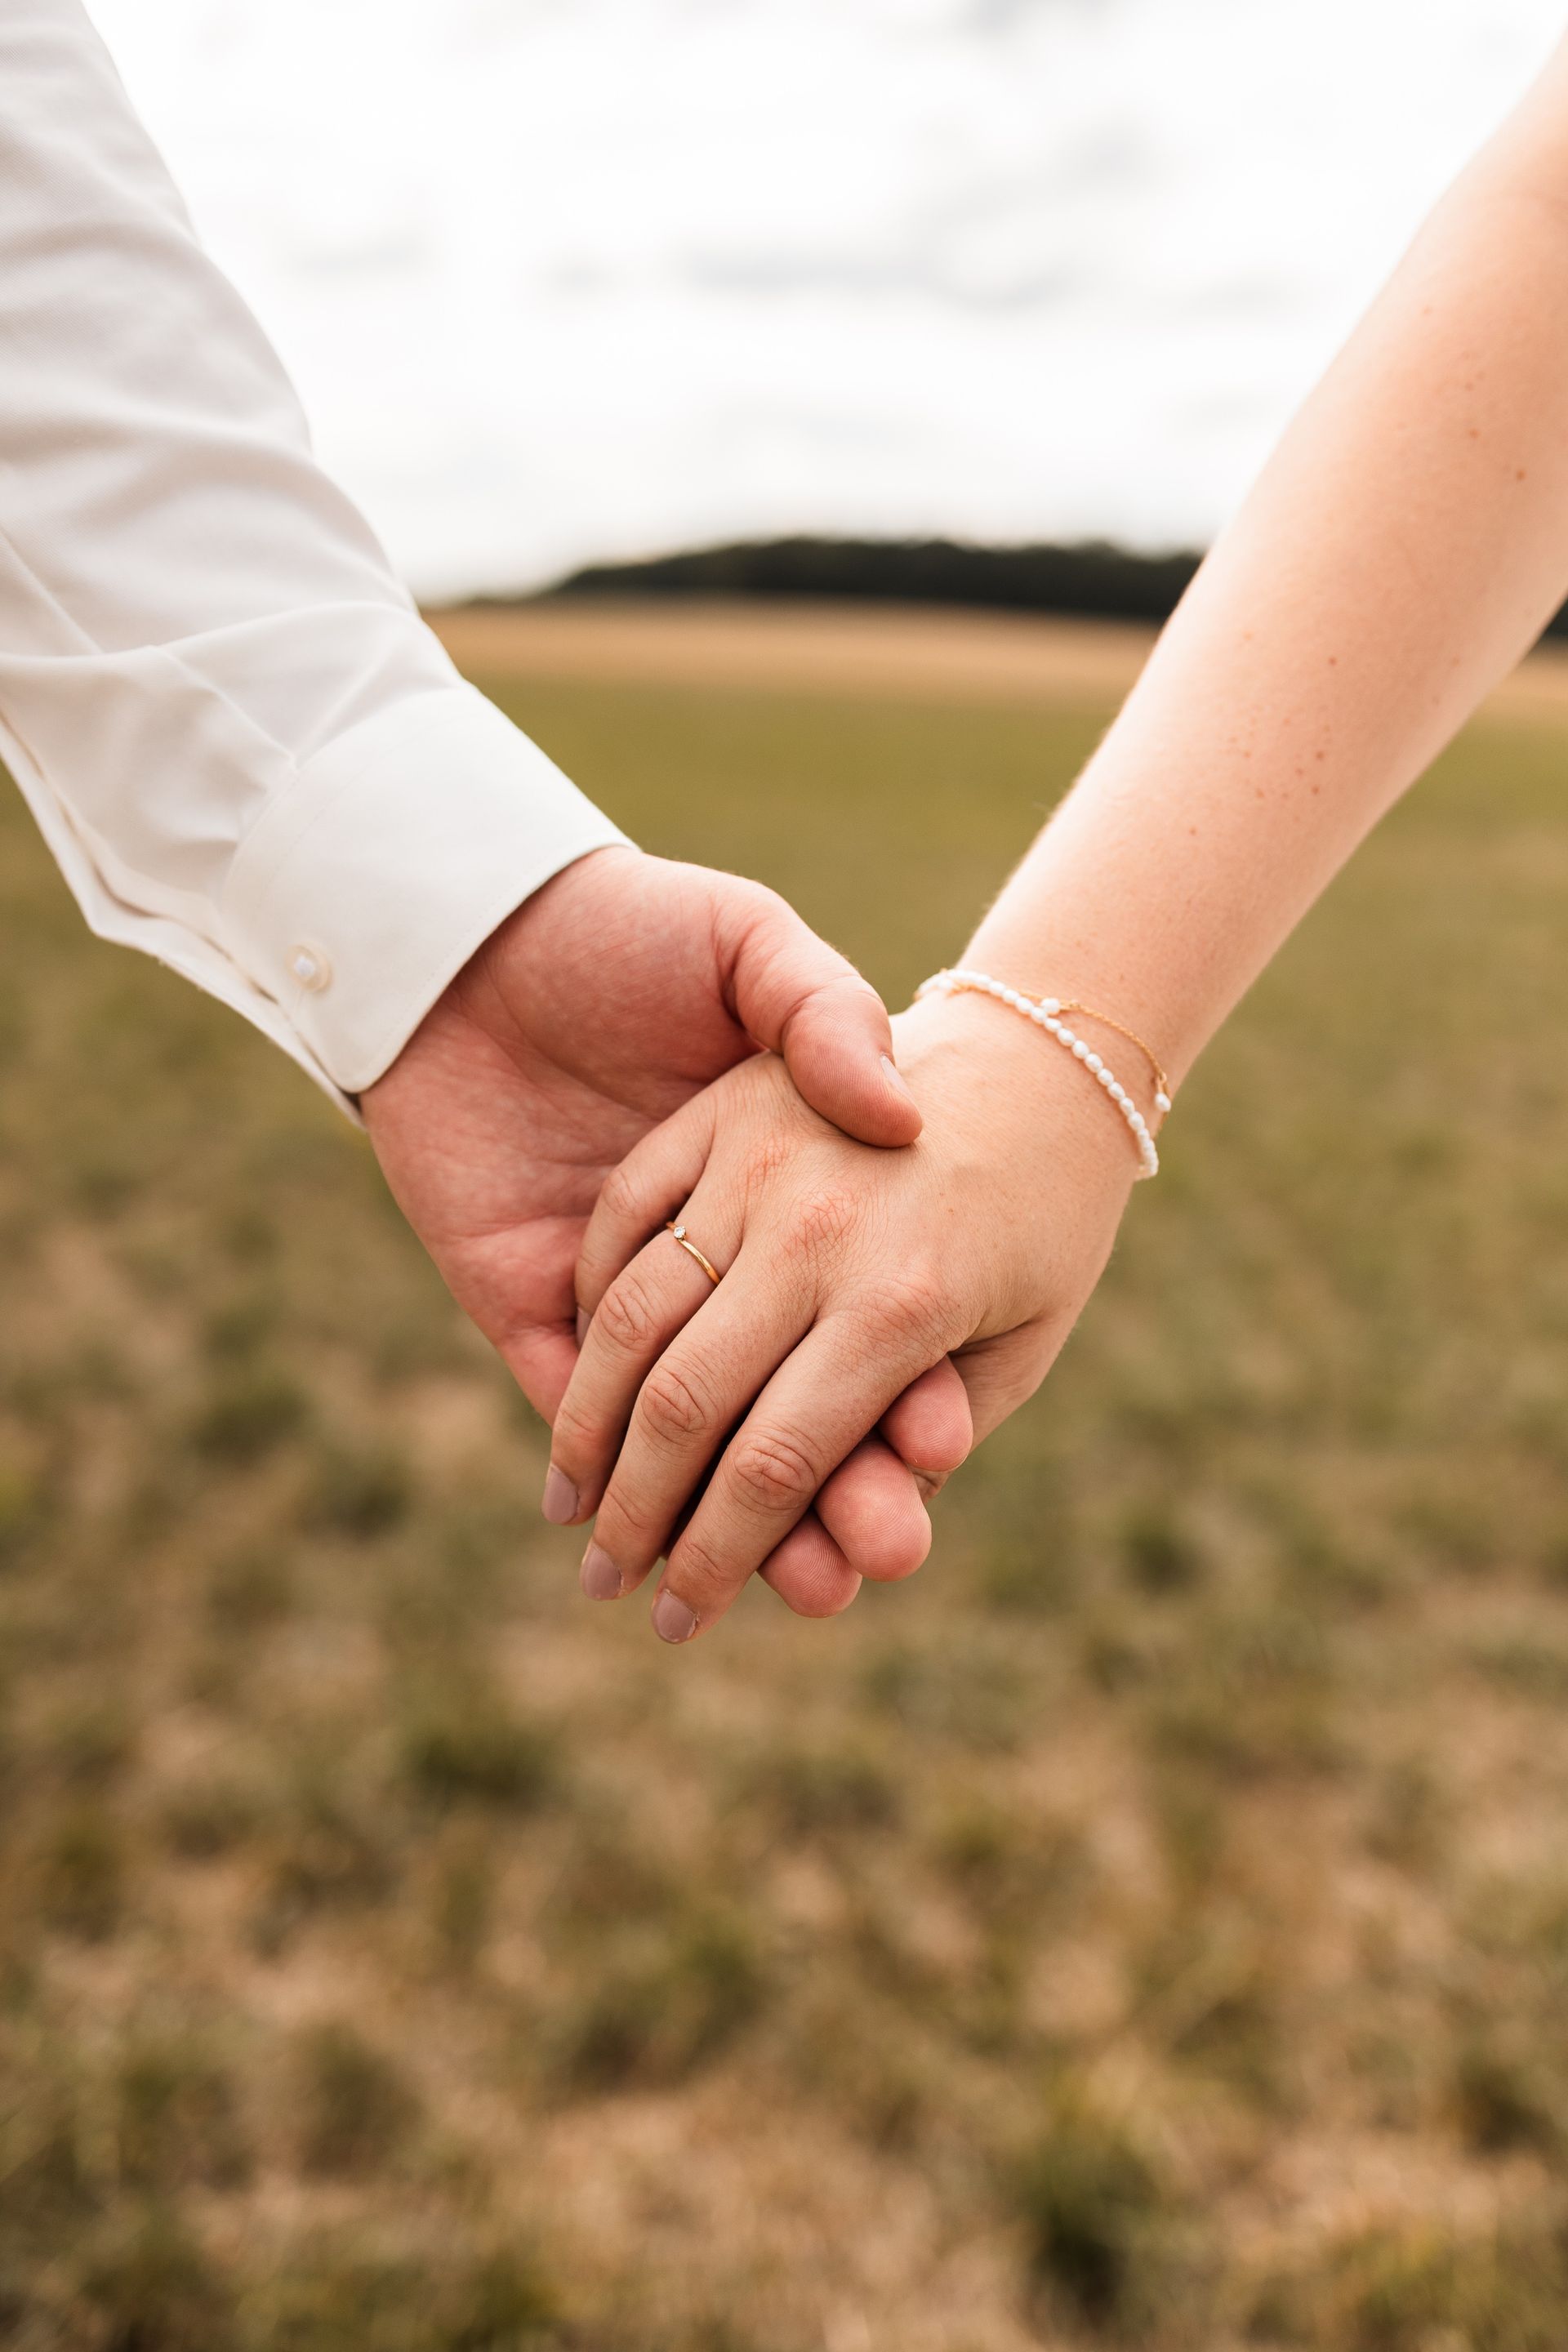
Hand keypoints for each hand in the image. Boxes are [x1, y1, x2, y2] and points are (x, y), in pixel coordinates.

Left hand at [360, 846, 972, 1615]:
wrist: (468, 926)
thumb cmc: (631, 924)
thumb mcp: (749, 947)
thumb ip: (821, 1012)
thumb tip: (893, 1112)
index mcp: (786, 1196)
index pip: (861, 1323)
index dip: (905, 1390)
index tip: (945, 1450)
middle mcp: (716, 1262)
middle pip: (790, 1404)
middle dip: (842, 1490)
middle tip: (893, 1557)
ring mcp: (621, 1295)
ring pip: (698, 1437)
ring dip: (756, 1521)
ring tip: (819, 1586)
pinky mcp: (522, 1304)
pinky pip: (576, 1411)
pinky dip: (624, 1480)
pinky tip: (693, 1545)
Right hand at [551, 985, 1139, 1639]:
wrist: (1046, 1057)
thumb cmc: (1047, 1227)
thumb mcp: (1017, 1350)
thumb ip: (919, 1445)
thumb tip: (848, 1555)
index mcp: (905, 1304)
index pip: (777, 1465)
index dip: (719, 1558)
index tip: (685, 1619)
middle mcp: (821, 1231)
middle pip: (686, 1404)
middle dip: (637, 1516)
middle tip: (605, 1588)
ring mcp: (762, 1161)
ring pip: (633, 1316)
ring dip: (586, 1427)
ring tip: (569, 1508)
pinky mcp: (724, 1109)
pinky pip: (627, 1217)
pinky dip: (589, 1302)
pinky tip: (577, 1377)